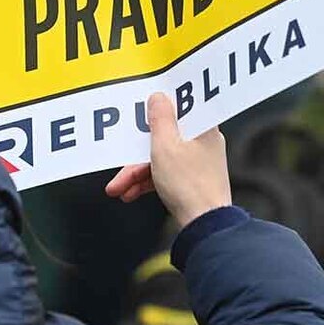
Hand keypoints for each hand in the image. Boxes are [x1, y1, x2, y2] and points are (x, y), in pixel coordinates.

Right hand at [105, 92, 231, 226]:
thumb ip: (160, 119)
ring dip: (137, 172)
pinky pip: (166, 174)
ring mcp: (199, 163)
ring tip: (118, 187)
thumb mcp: (165, 146)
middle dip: (138, 152)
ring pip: (163, 157)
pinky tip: (131, 192)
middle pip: (166, 136)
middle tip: (120, 160)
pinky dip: (148, 182)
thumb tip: (159, 98)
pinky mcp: (193, 182)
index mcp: (204, 128)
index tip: (143, 109)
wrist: (204, 226)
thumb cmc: (191, 186)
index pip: (182, 106)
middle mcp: (204, 142)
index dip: (161, 106)